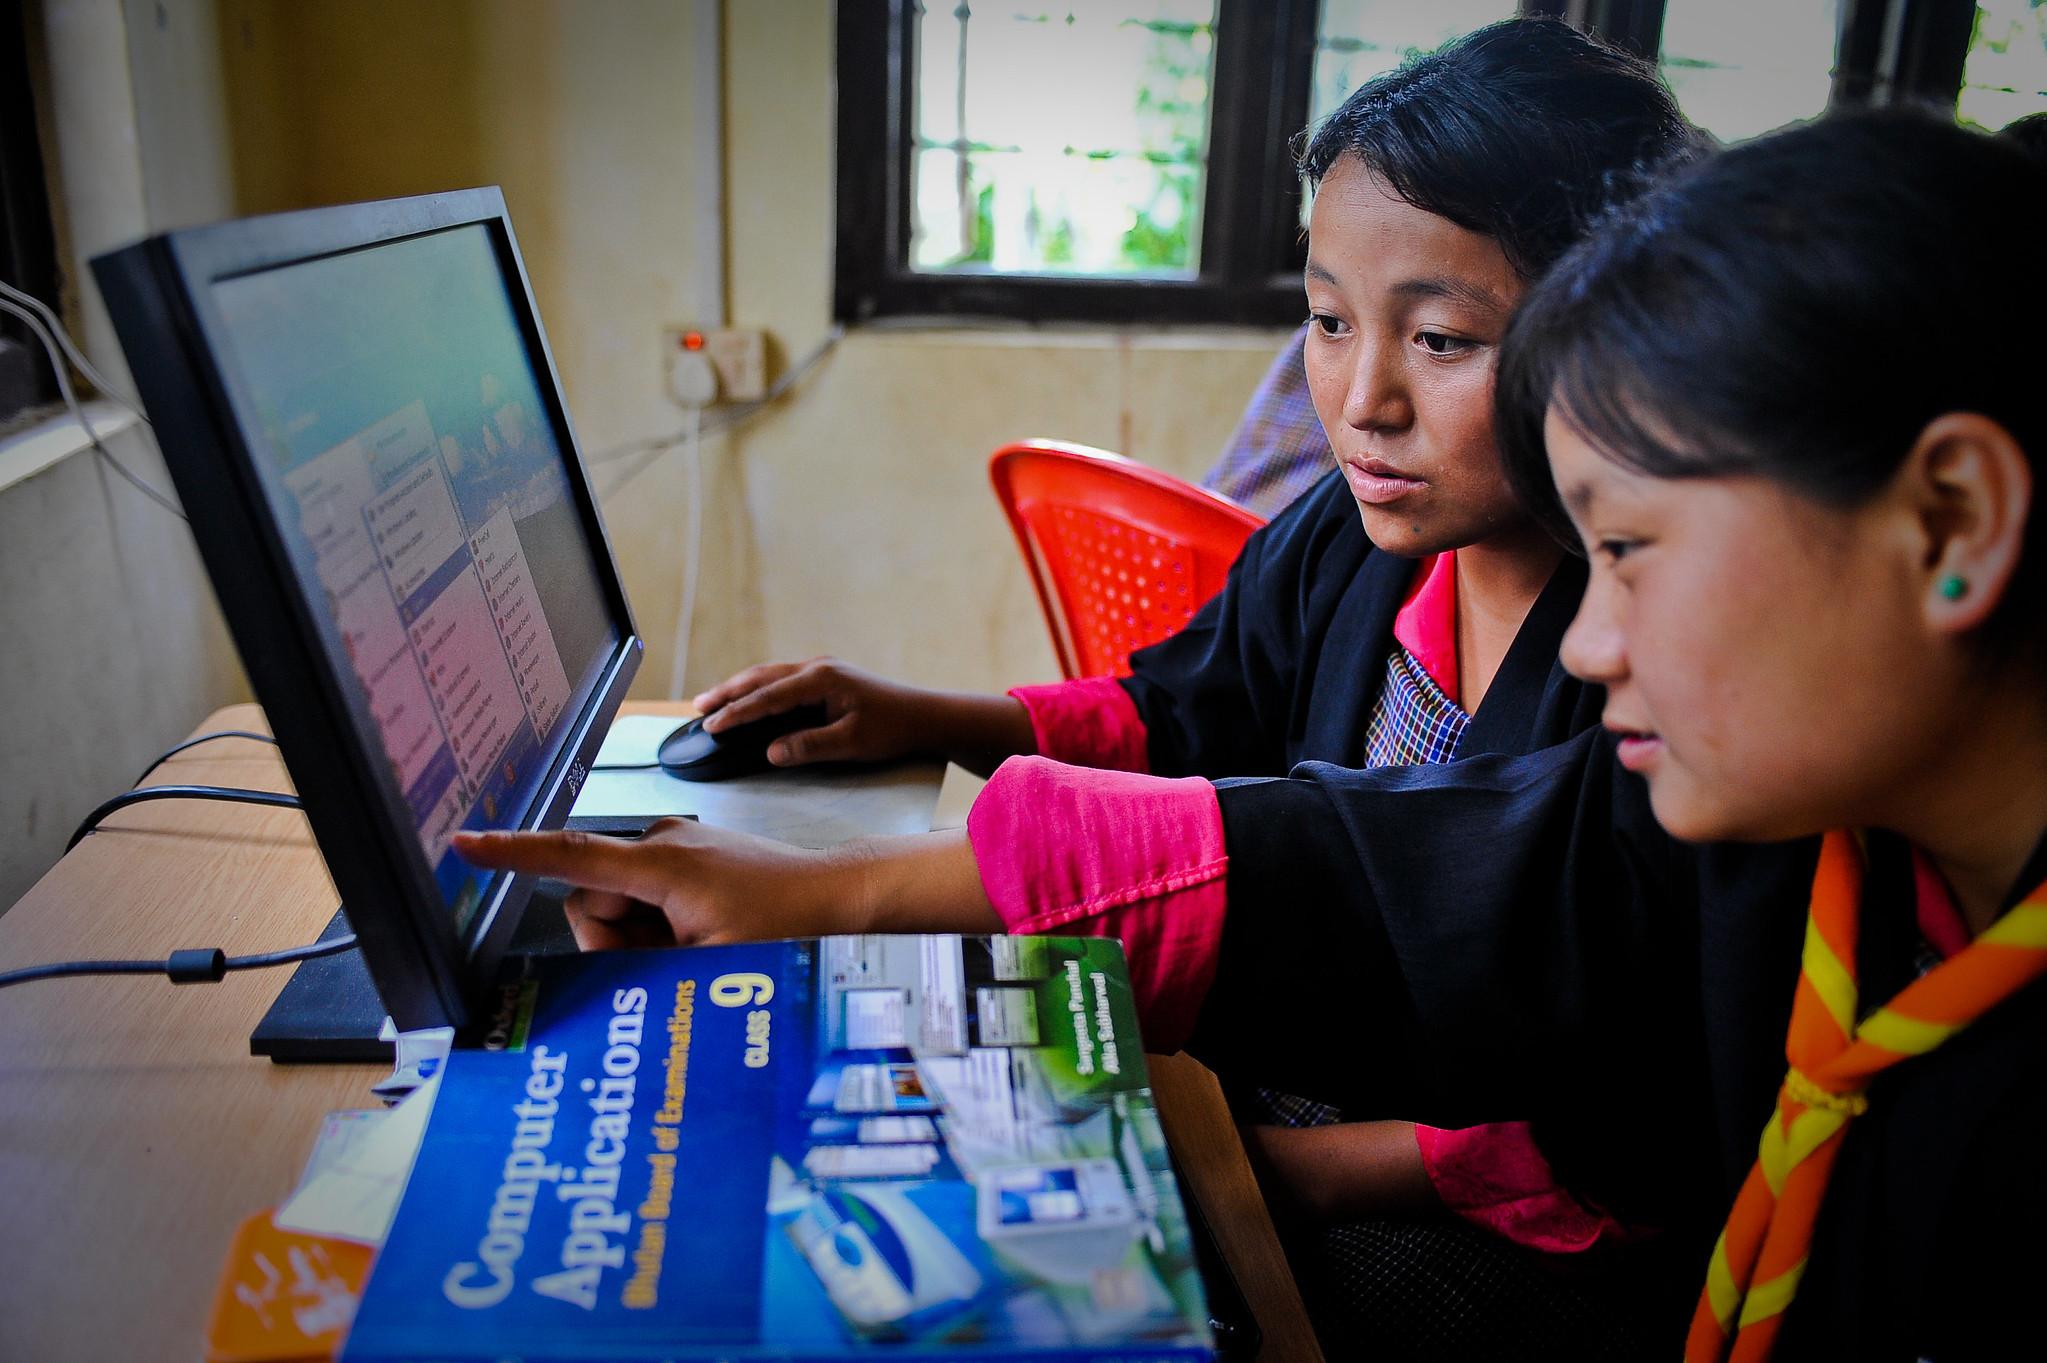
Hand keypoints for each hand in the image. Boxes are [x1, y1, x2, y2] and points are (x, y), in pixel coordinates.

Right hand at [453, 819, 858, 949]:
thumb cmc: (787, 927)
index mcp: (662, 864)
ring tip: (699, 945)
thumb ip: (640, 962)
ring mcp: (676, 846)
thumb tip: (598, 957)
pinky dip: (660, 923)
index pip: (569, 856)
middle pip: (592, 900)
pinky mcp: (688, 855)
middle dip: (616, 940)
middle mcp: (662, 843)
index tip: (465, 844)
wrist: (839, 897)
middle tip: (673, 959)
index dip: (513, 853)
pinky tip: (702, 934)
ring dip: (642, 936)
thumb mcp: (707, 964)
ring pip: (619, 903)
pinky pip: (647, 894)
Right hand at [693, 657, 1029, 770]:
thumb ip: (810, 746)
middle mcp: (817, 667)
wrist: (924, 715)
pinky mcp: (825, 679)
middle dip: (728, 692)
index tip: (712, 725)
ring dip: (740, 688)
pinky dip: (759, 689)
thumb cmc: (892, 729)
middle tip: (699, 707)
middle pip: (761, 677)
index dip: (737, 712)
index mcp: (821, 679)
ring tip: (711, 701)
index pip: (768, 696)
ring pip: (769, 675)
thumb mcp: (852, 743)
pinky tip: (748, 700)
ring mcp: (821, 670)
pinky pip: (782, 680)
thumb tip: (771, 752)